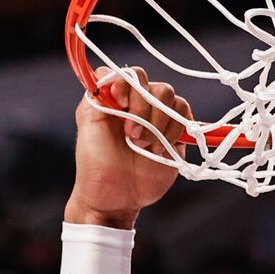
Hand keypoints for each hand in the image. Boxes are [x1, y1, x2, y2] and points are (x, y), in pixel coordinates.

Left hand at [65, 68, 193, 228]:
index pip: (130, 74)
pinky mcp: (175, 136)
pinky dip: (175, 131)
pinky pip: (186, 118)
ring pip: (172, 100)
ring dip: (160, 123)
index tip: (119, 102)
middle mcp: (138, 105)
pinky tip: (160, 150)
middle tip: (132, 136)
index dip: (128, 83)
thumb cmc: (95, 166)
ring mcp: (158, 119)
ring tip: (145, 146)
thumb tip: (110, 77)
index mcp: (115, 98)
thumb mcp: (87, 126)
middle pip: (155, 86)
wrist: (114, 199)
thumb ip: (96, 96)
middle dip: (145, 110)